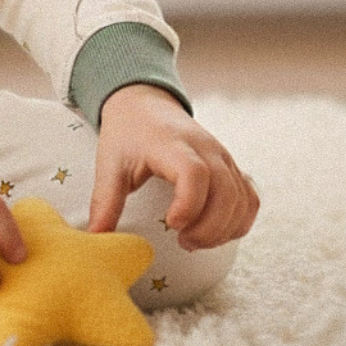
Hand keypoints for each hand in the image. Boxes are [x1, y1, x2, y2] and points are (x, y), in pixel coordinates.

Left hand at [90, 84, 258, 249]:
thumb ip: (105, 202)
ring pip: (242, 198)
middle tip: (183, 242)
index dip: (190, 204)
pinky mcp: (231, 166)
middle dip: (209, 227)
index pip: (195, 173)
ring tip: (194, 240)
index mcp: (171, 144)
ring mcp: (222, 156)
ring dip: (224, 229)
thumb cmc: (126, 133)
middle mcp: (205, 148)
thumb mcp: (109, 164)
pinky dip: (239, 221)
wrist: (143, 102)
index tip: (173, 224)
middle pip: (225, 191)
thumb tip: (95, 240)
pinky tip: (215, 232)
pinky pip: (249, 197)